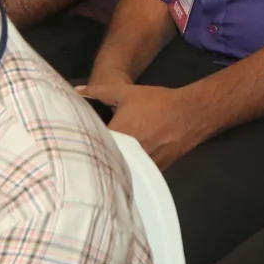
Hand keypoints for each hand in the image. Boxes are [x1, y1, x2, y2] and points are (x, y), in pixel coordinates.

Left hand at [78, 80, 209, 168]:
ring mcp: (143, 166)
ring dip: (113, 165)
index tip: (75, 143)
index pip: (92, 145)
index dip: (82, 144)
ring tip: (102, 160)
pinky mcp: (153, 171)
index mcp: (118, 136)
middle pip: (105, 161)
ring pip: (121, 169)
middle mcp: (129, 155)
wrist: (189, 114)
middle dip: (96, 158)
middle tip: (85, 154)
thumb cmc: (156, 102)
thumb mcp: (125, 93)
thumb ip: (99, 91)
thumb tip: (77, 90)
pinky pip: (135, 172)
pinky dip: (128, 168)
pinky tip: (124, 163)